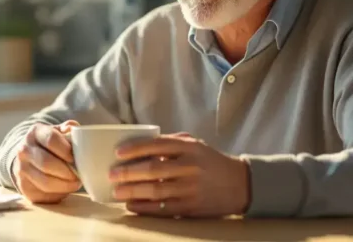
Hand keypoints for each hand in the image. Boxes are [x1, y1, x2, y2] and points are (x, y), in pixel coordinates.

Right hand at [12, 120, 81, 203]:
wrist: (30, 156)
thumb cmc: (51, 144)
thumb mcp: (59, 131)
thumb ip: (69, 129)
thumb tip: (74, 131)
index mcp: (35, 132)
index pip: (51, 140)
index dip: (66, 150)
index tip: (75, 158)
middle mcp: (24, 150)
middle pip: (47, 163)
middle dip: (67, 172)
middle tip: (78, 176)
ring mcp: (21, 169)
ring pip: (45, 182)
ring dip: (64, 185)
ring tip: (75, 183)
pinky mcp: (24, 187)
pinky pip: (43, 194)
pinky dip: (58, 194)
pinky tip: (64, 188)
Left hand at [109, 133, 249, 217]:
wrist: (241, 185)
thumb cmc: (211, 162)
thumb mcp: (196, 145)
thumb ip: (171, 143)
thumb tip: (141, 145)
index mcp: (189, 148)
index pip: (157, 145)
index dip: (135, 149)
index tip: (118, 153)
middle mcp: (190, 166)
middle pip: (153, 169)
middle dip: (128, 173)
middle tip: (112, 175)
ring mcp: (191, 188)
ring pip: (156, 190)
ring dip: (132, 192)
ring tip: (117, 192)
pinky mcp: (192, 207)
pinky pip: (164, 208)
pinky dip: (145, 208)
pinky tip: (132, 206)